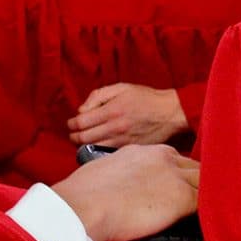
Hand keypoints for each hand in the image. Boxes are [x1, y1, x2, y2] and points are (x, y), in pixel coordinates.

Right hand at [48, 144, 199, 240]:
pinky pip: (207, 201)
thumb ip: (121, 174)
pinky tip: (208, 220)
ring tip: (208, 210)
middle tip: (197, 200)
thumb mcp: (105, 171)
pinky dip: (210, 209)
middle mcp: (163, 157)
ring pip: (205, 181)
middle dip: (196, 181)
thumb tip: (121, 188)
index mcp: (144, 150)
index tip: (175, 188)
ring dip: (206, 194)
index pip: (173, 159)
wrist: (84, 206)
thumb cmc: (84, 193)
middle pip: (193, 166)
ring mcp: (175, 177)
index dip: (177, 174)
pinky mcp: (182, 198)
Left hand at [68, 83, 188, 148]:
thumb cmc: (145, 98)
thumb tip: (82, 110)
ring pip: (93, 148)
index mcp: (111, 110)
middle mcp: (115, 127)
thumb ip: (98, 96)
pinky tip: (97, 146)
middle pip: (83, 138)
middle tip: (73, 134)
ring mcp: (122, 140)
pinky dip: (98, 151)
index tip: (71, 124)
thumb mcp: (121, 88)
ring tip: (82, 141)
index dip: (71, 124)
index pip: (81, 122)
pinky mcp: (129, 149)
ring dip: (83, 146)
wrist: (169, 113)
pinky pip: (106, 153)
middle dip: (74, 137)